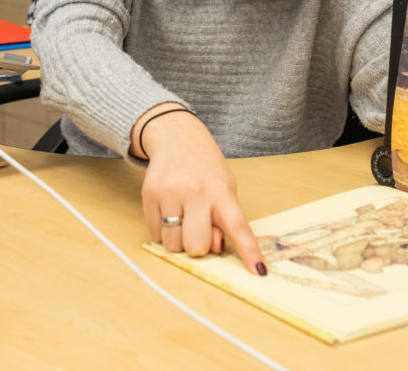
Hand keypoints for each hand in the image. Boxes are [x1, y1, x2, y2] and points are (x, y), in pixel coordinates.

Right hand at [133, 104, 266, 275]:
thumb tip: (212, 249)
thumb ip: (223, 220)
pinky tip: (169, 211)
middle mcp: (196, 192)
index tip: (259, 271)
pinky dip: (162, 231)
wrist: (176, 137)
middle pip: (196, 246)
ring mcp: (170, 193)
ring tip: (182, 218)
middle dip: (197, 245)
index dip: (249, 251)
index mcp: (222, 191)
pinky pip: (154, 234)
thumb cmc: (205, 168)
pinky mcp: (149, 194)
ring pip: (172, 245)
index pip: (238, 227)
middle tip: (197, 228)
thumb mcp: (225, 188)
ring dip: (178, 240)